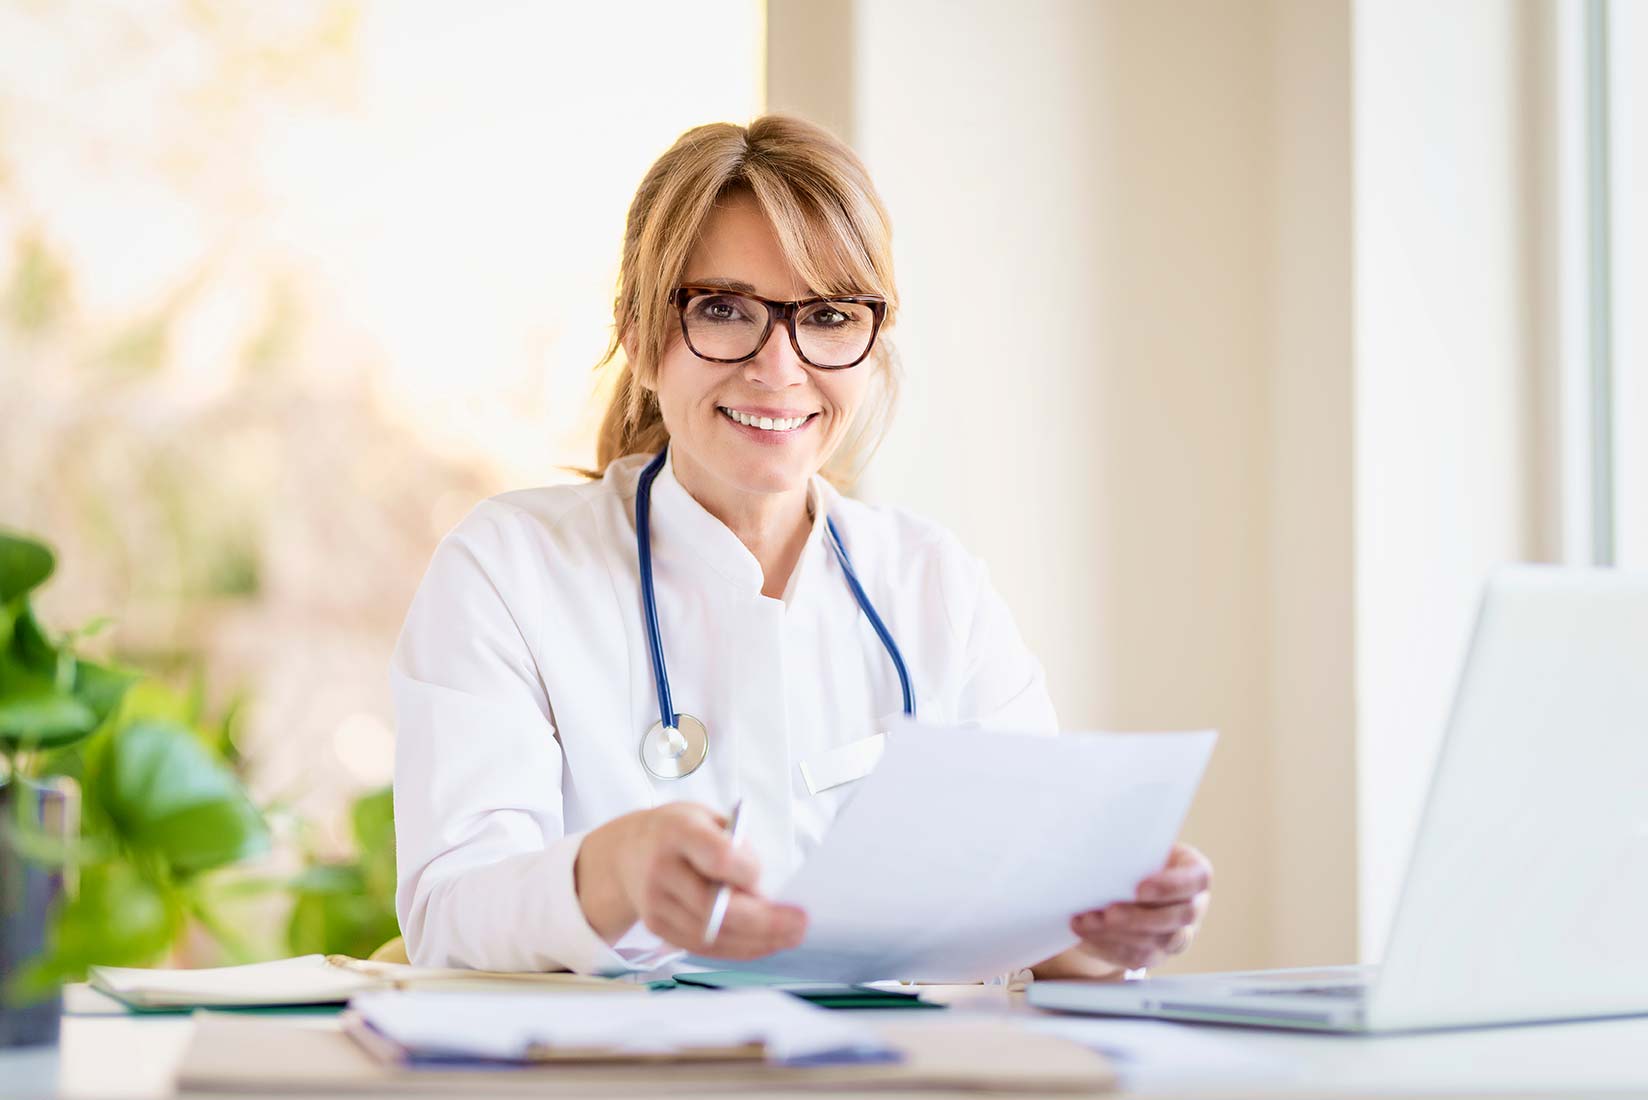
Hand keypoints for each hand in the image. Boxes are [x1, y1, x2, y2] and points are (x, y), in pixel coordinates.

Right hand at [606, 803, 807, 959]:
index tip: (765, 880)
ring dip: (758, 941)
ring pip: (713, 935)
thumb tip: (763, 892)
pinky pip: (704, 947)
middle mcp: (662, 870)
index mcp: (678, 832)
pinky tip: (765, 944)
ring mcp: (656, 903)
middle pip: (715, 908)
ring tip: (790, 936)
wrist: (628, 853)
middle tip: (800, 924)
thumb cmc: (681, 832)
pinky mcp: (657, 928)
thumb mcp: (708, 818)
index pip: (717, 858)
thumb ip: (736, 848)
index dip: (747, 873)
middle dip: (764, 922)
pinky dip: (739, 949)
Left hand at [1069, 843, 1210, 971]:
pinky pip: (1135, 957)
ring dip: (1117, 933)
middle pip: (1178, 918)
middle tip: (1110, 911)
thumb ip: (1130, 847)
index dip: (1171, 886)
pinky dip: (1107, 945)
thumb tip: (1096, 846)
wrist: (1126, 881)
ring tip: (1086, 921)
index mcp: (1194, 873)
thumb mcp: (1138, 845)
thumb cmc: (1134, 855)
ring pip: (1155, 942)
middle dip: (1140, 917)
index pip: (1196, 880)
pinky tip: (1084, 931)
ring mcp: (1177, 935)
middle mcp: (1192, 907)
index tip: (1140, 887)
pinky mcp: (1155, 954)